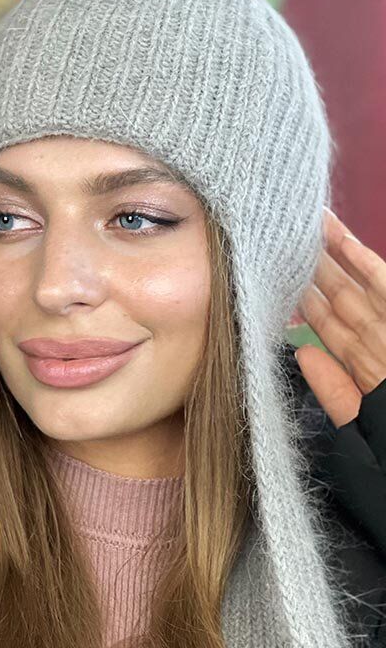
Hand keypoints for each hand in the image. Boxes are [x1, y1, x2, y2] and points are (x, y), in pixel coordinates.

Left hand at [296, 206, 385, 428]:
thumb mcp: (362, 422)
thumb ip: (334, 390)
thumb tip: (304, 354)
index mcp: (365, 363)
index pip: (328, 324)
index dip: (302, 299)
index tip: (273, 277)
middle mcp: (378, 339)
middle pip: (338, 296)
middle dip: (309, 269)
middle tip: (279, 239)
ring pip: (356, 282)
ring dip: (331, 253)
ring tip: (303, 225)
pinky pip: (384, 284)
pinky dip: (363, 261)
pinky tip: (340, 239)